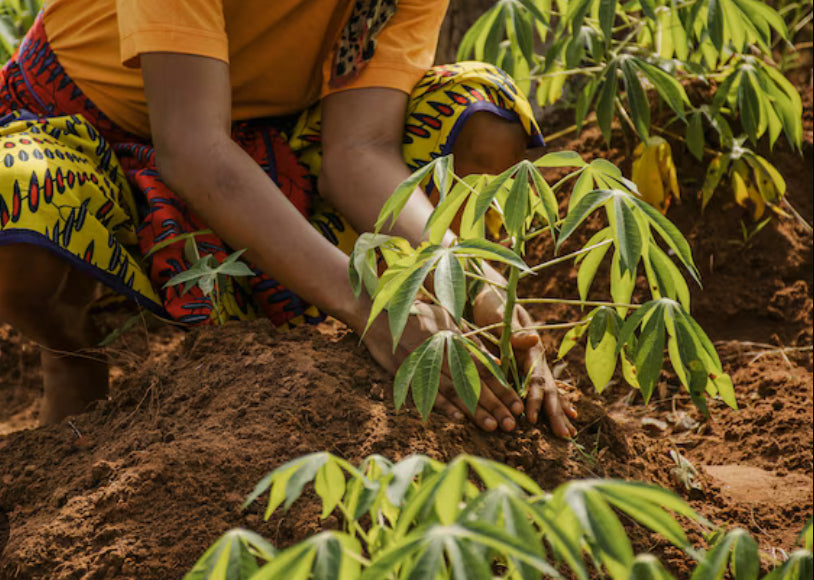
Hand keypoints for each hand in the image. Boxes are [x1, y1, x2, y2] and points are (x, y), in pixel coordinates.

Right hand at [360, 301, 524, 431]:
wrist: (380, 316)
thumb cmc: (416, 315)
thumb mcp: (446, 319)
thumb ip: (468, 340)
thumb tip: (494, 361)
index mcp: (456, 339)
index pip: (484, 368)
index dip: (502, 387)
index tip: (517, 404)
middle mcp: (444, 352)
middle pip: (474, 382)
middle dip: (495, 404)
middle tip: (511, 424)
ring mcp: (425, 362)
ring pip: (455, 390)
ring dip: (474, 410)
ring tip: (492, 426)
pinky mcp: (408, 371)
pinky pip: (427, 390)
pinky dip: (443, 405)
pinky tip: (458, 418)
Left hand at [472, 283, 577, 437]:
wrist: (494, 296)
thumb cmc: (494, 304)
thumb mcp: (502, 315)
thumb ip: (516, 330)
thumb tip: (536, 339)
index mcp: (530, 348)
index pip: (535, 378)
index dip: (535, 399)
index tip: (533, 418)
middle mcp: (536, 357)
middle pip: (548, 388)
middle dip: (555, 413)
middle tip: (564, 436)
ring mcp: (534, 362)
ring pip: (550, 390)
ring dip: (559, 412)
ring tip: (569, 434)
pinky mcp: (528, 365)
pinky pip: (543, 387)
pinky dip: (554, 402)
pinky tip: (567, 415)